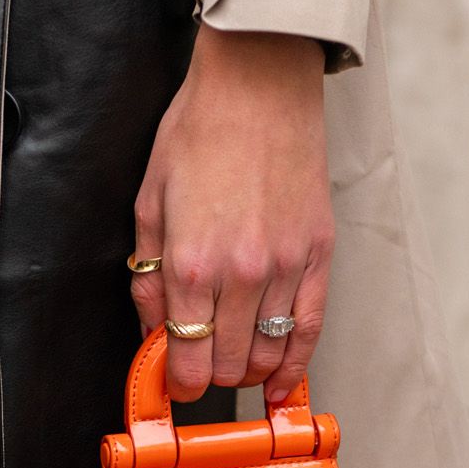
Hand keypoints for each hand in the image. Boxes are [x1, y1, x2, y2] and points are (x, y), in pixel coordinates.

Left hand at [130, 25, 333, 403]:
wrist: (259, 82)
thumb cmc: (198, 132)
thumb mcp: (150, 202)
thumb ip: (149, 276)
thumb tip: (153, 333)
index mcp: (191, 262)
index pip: (186, 358)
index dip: (177, 381)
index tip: (174, 381)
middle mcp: (240, 274)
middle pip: (227, 364)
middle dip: (208, 375)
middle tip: (199, 366)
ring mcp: (286, 267)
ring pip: (268, 354)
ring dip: (247, 370)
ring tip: (233, 362)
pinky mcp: (319, 255)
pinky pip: (309, 329)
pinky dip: (294, 365)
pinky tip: (280, 385)